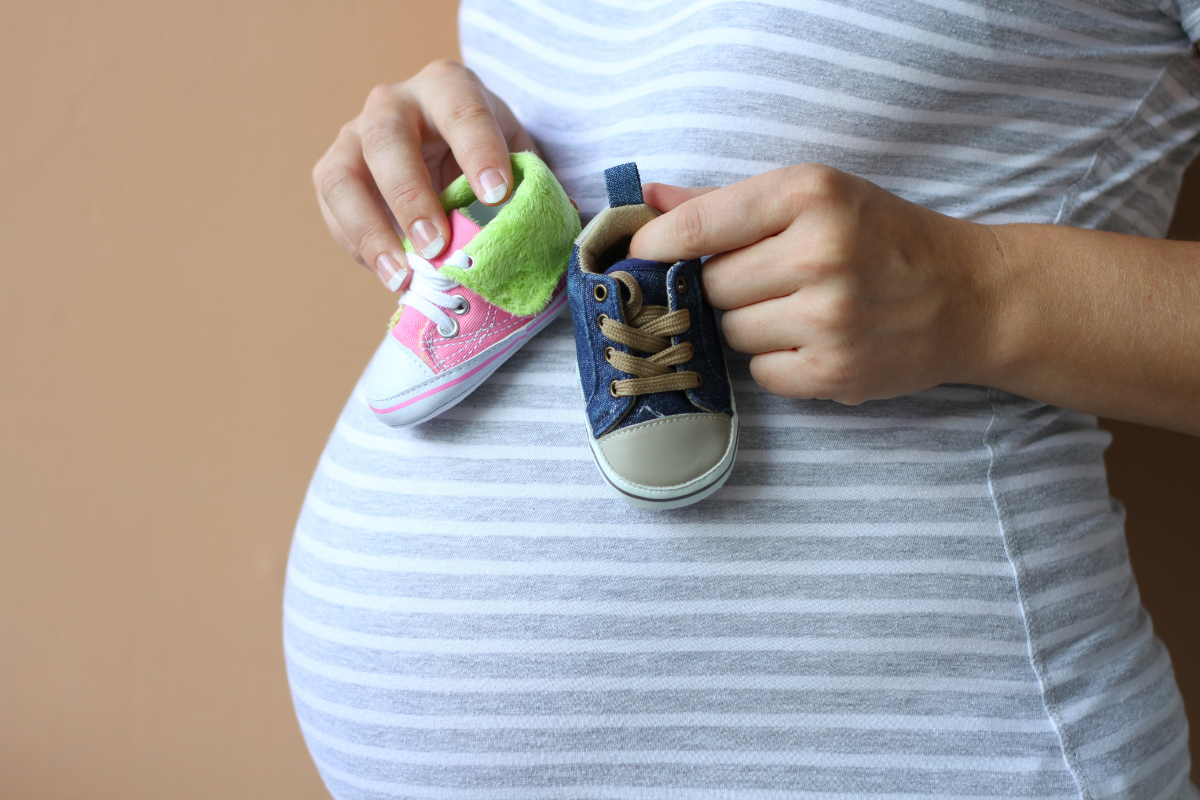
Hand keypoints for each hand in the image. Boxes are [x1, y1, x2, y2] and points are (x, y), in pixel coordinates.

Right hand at [312, 59, 536, 290]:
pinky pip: (333, 211)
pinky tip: (393, 275)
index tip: (497, 196)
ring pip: (341, 176)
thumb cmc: (485, 152)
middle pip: (387, 139)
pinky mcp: (334, 173)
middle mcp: (394, 104)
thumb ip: (534, 183)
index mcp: (448, 87)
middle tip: (437, 245)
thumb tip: (560, 227)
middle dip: (411, 195)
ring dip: (370, 230)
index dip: (478, 152)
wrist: (441, 144)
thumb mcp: (515, 153)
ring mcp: (354, 136)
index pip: (462, 110)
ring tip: (403, 276)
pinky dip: (360, 247)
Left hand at [628, 165, 1000, 403]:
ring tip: (798, 309)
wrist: (970, 297)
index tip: (638, 255)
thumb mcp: (814, 197)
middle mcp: (820, 253)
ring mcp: (829, 318)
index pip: (701, 225)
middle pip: (712, 285)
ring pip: (731, 332)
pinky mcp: (835, 371)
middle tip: (769, 279)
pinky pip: (760, 373)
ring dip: (749, 325)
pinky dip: (776, 363)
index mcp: (811, 195)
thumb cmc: (882, 238)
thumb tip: (647, 200)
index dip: (657, 245)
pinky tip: (813, 341)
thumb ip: (725, 202)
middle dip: (726, 286)